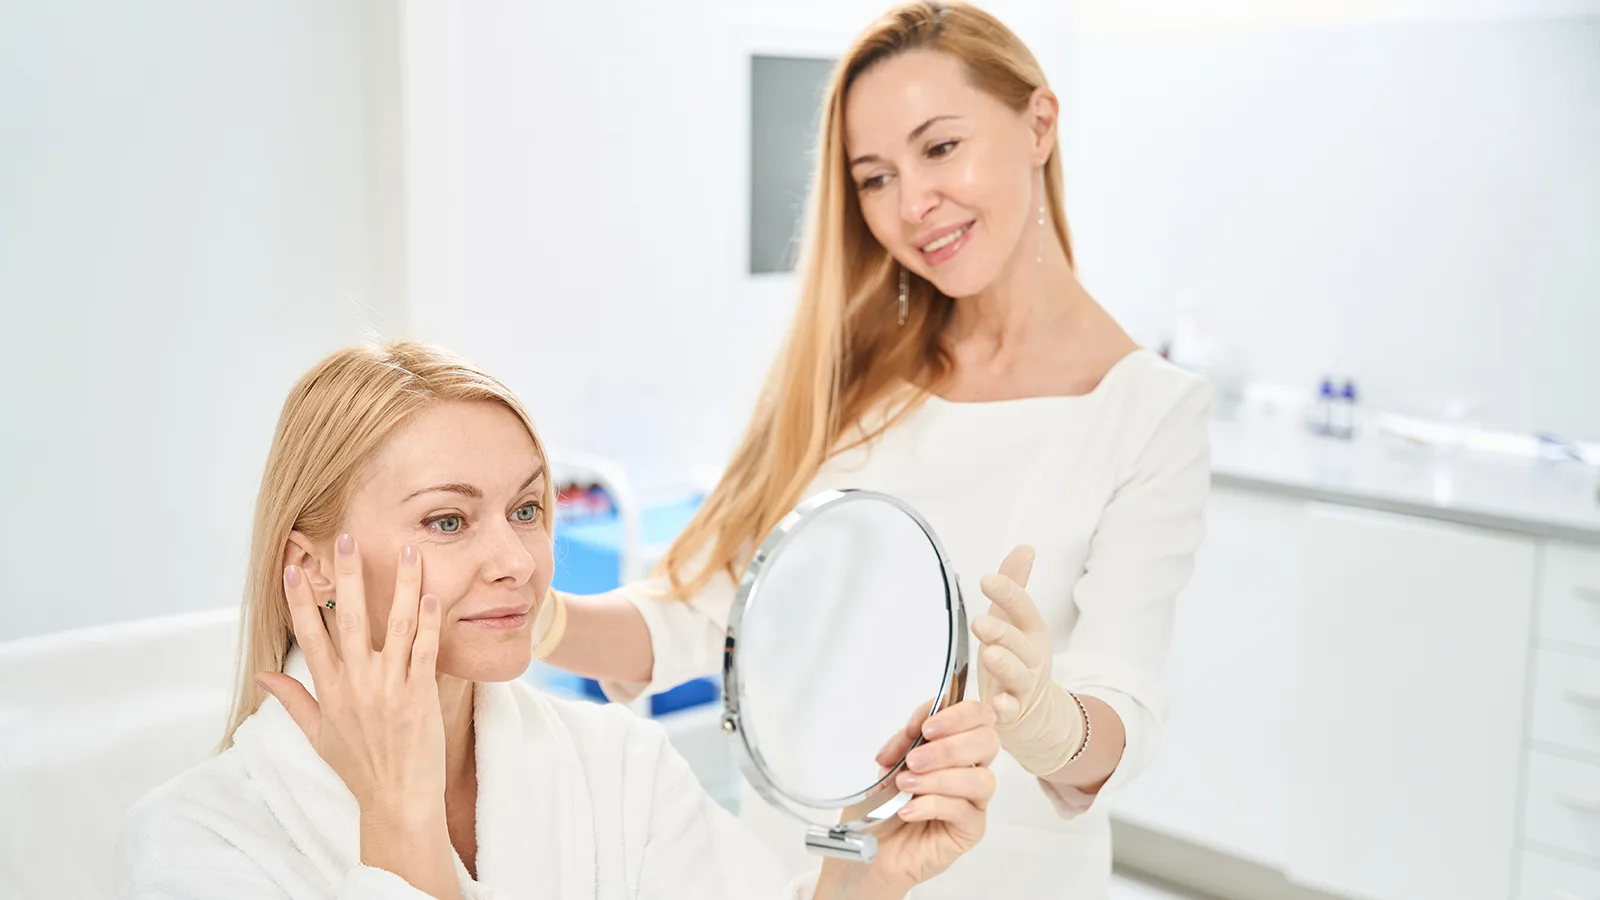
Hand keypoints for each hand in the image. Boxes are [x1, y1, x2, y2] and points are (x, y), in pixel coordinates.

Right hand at [255, 535, 458, 899]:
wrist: (396, 799)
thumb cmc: (358, 768)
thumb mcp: (317, 734)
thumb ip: (292, 700)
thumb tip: (262, 676)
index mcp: (329, 690)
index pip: (309, 635)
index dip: (300, 599)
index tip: (292, 567)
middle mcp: (356, 684)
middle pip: (349, 619)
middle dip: (347, 576)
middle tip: (347, 538)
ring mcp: (389, 687)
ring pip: (395, 626)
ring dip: (401, 586)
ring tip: (409, 551)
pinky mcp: (420, 694)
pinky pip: (424, 650)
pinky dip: (428, 623)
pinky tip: (432, 595)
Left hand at [819, 700, 998, 898]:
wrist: (874, 845)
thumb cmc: (886, 802)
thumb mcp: (890, 761)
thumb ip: (907, 739)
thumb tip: (919, 723)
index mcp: (958, 744)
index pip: (979, 716)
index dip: (959, 714)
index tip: (926, 726)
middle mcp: (973, 768)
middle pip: (987, 742)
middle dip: (947, 748)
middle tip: (914, 760)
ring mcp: (975, 800)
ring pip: (980, 778)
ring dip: (938, 778)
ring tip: (905, 785)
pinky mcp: (971, 829)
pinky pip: (963, 810)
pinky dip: (931, 805)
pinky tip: (908, 810)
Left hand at [973, 545, 1085, 776]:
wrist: (1032, 706)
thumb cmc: (1016, 653)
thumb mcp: (1015, 618)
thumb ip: (1016, 585)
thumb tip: (1025, 547)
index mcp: (1031, 628)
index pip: (1022, 607)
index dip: (1007, 593)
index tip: (986, 580)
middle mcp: (1031, 655)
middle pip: (1018, 642)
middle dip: (1001, 631)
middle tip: (980, 622)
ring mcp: (1024, 684)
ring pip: (1015, 674)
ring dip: (1003, 665)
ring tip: (991, 654)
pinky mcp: (1013, 709)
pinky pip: (1010, 710)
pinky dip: (1004, 708)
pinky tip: (995, 705)